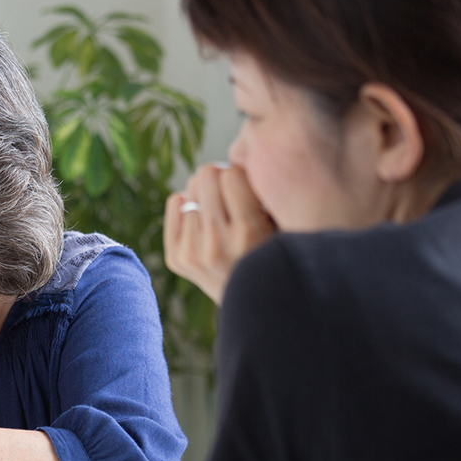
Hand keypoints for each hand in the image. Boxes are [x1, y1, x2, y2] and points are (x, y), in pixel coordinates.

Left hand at [164, 163, 275, 304]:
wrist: (259, 306)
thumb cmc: (277, 254)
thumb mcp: (286, 224)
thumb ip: (269, 192)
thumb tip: (244, 154)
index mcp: (249, 233)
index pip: (231, 174)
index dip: (241, 176)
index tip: (249, 188)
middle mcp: (217, 244)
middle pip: (205, 176)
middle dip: (220, 178)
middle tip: (232, 194)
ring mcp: (193, 254)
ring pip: (190, 189)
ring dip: (206, 195)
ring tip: (223, 214)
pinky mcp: (177, 259)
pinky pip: (175, 203)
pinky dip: (188, 204)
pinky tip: (205, 219)